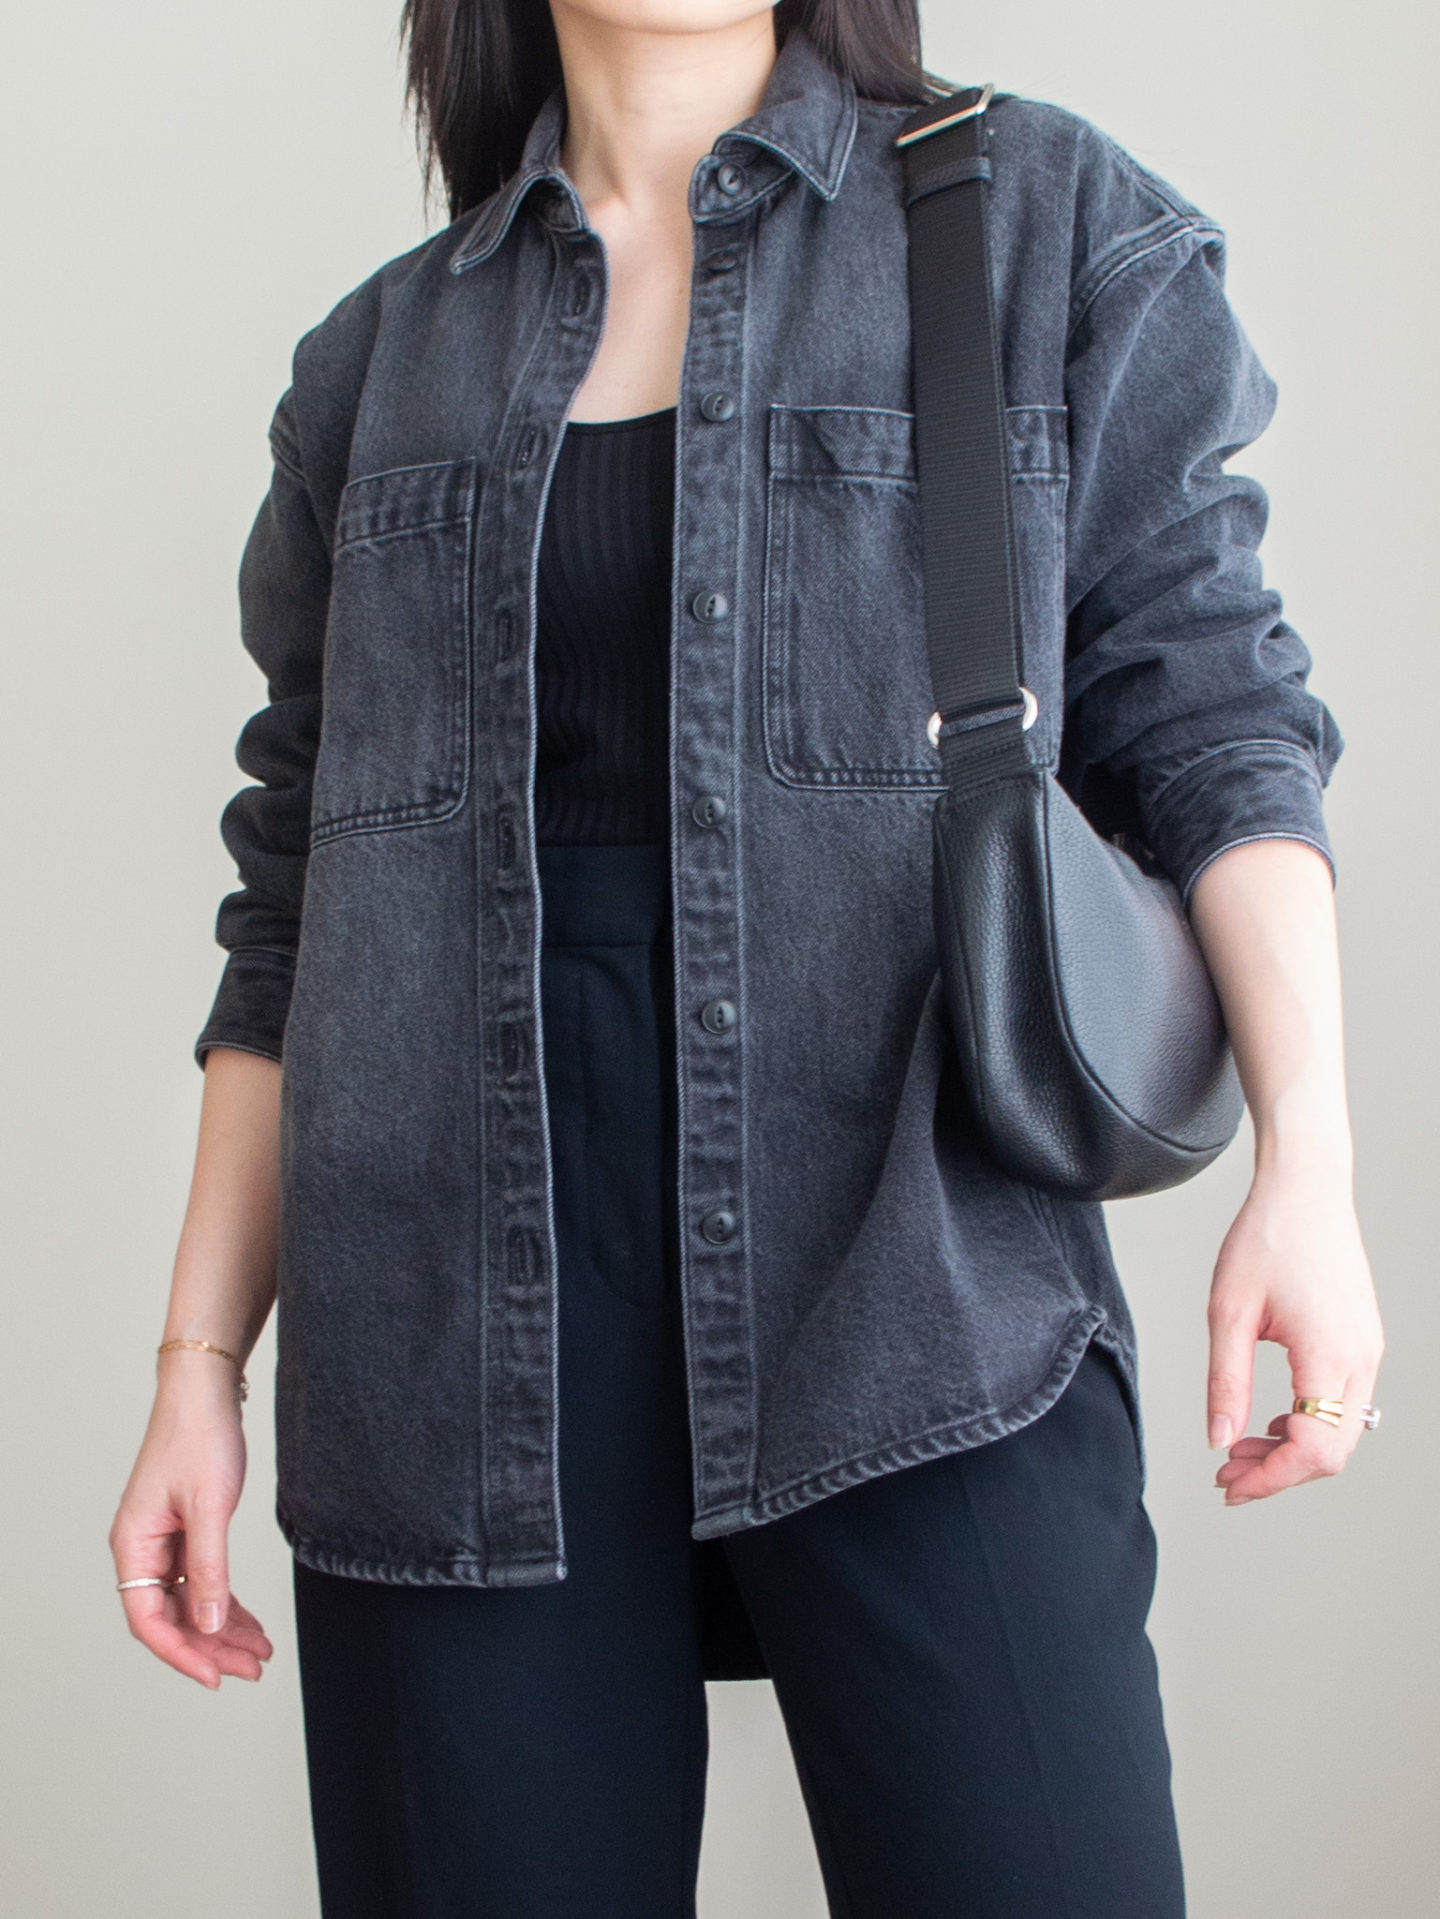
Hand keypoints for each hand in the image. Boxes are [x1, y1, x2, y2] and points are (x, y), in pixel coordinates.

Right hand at [109, 1354, 273, 1685]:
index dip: (182, 1653)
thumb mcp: (209, 1506)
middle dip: (212, 1647)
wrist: (206, 1391)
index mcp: (134, 1544)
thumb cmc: (200, 1438)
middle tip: (252, 1669)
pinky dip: (225, 1603)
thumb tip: (208, 1625)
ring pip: (190, 1602)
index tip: (215, 1677)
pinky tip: (250, 1622)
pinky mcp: (186, 1531)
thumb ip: (210, 1567)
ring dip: (222, 1629)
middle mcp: (142, 1549)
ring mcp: (164, 1542)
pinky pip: (202, 1581)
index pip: (149, 1619)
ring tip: (259, 1654)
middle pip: (172, 1617)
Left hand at [1207, 1159, 1382, 1504]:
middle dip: (1277, 1471)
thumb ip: (1226, 1382)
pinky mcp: (1363, 1341)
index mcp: (1330, 1355)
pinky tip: (1270, 1418)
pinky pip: (1344, 1405)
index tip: (1227, 1485)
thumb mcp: (1229, 1311)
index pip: (1312, 1450)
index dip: (1269, 1479)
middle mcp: (1361, 1359)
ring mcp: (1368, 1351)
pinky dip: (1309, 1424)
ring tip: (1238, 1446)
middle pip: (1332, 1452)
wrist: (1306, 1189)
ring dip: (1292, 1449)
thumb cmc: (1266, 1237)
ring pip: (1341, 1433)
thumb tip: (1218, 1442)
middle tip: (1225, 1472)